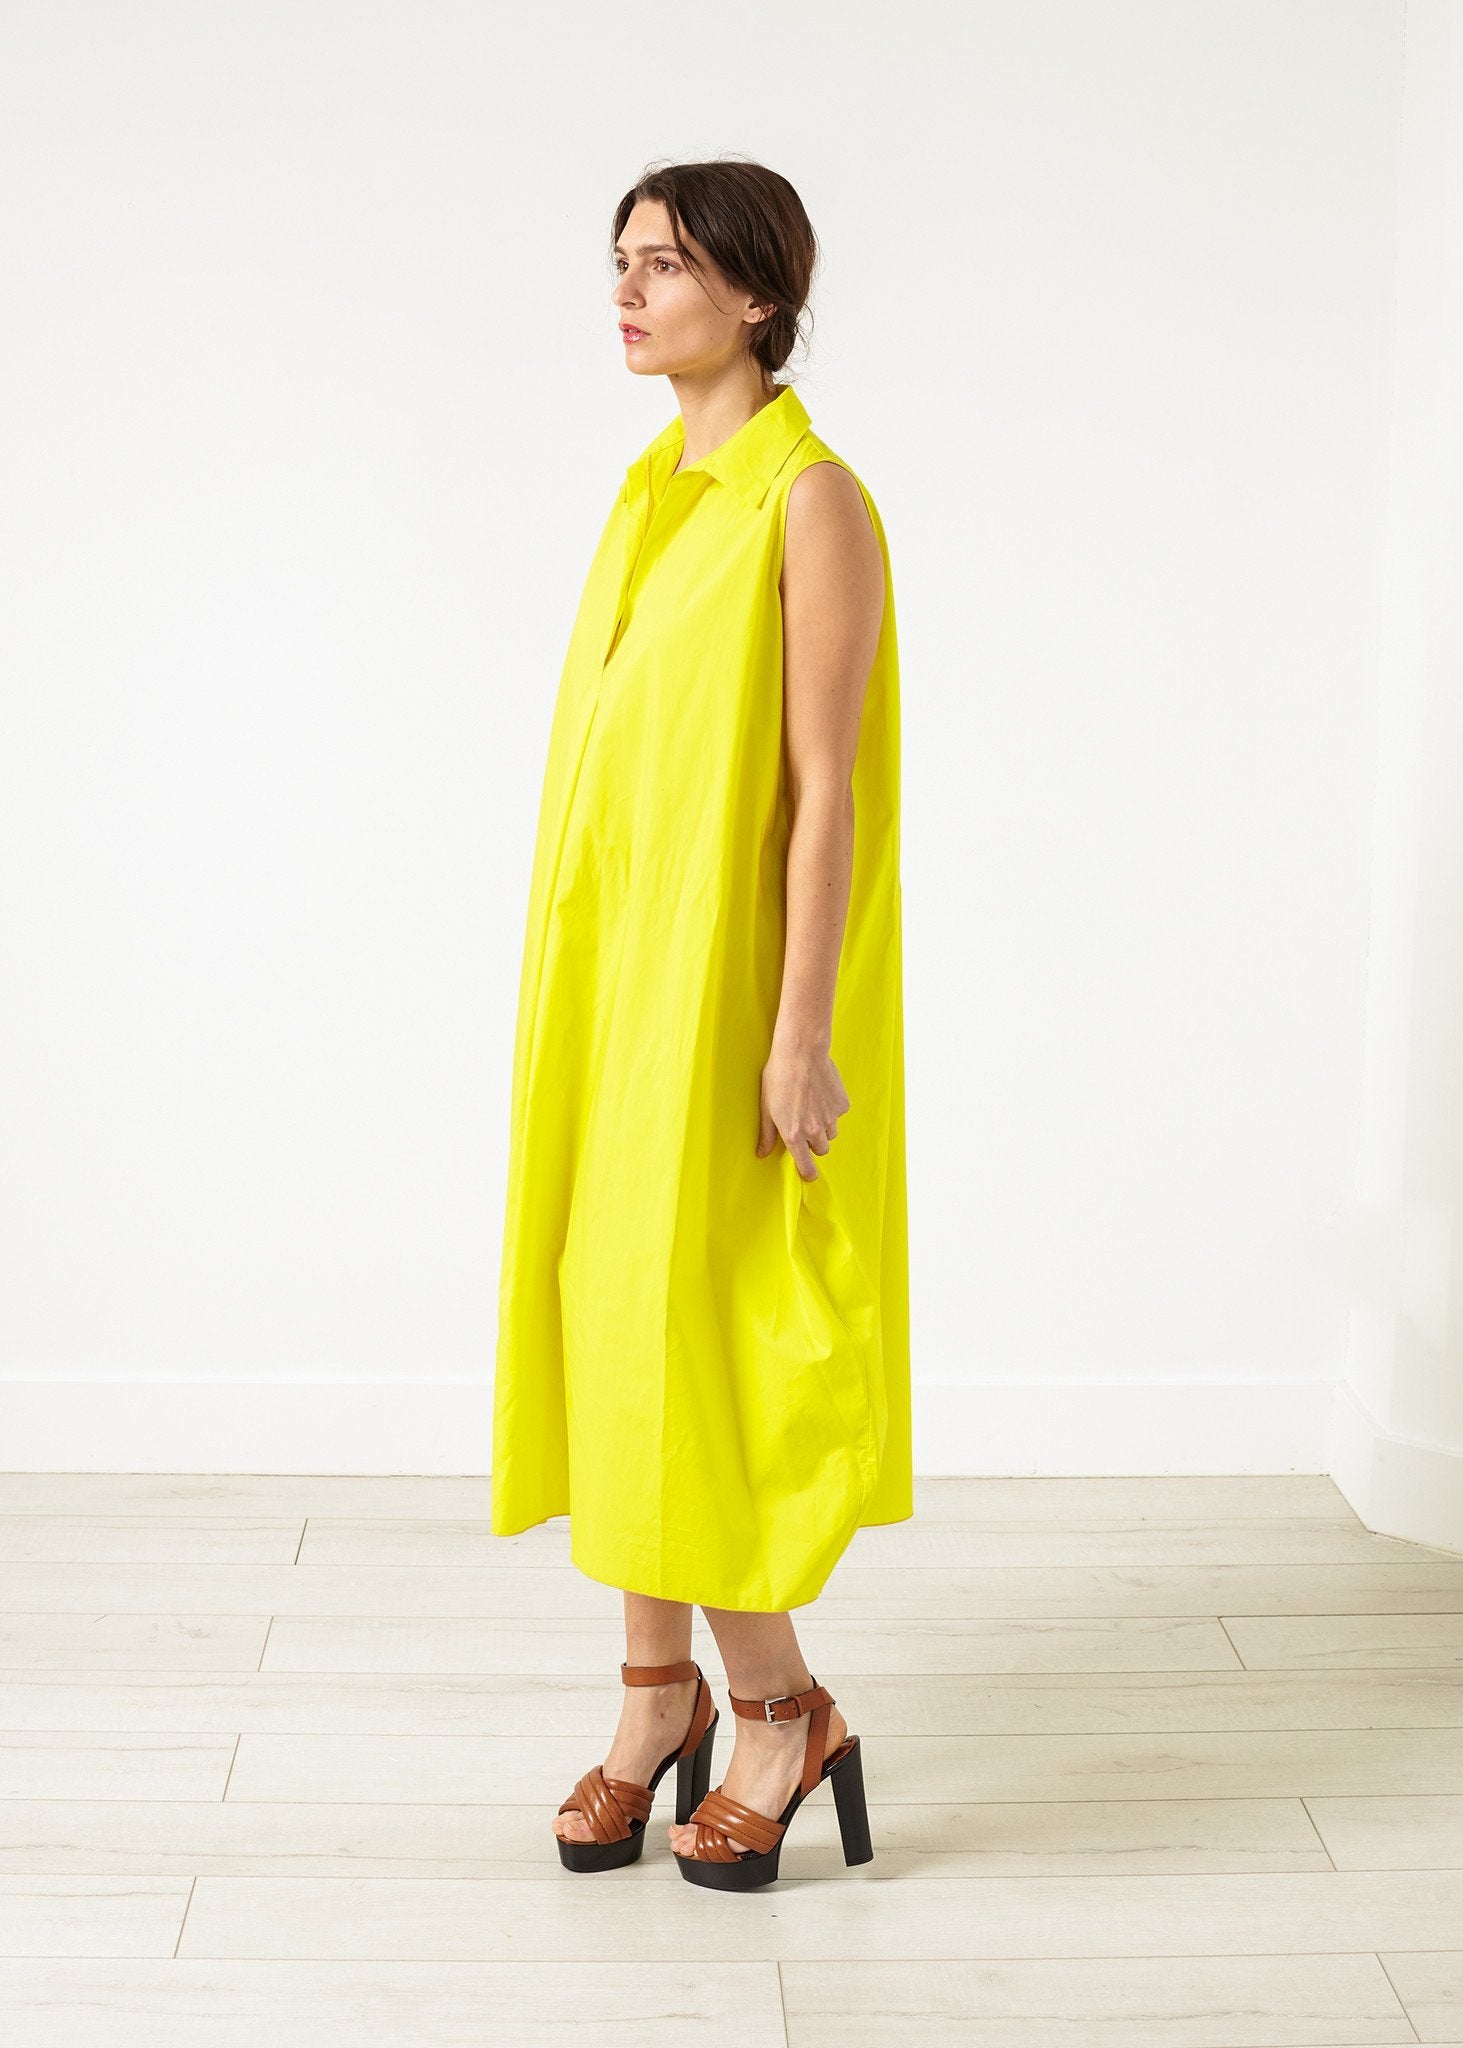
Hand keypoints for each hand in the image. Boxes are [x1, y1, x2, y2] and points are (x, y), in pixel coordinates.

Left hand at [757, 1039, 850, 1181]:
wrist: (801, 1052)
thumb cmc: (778, 1077)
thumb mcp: (766, 1108)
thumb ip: (767, 1135)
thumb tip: (762, 1153)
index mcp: (795, 1135)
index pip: (807, 1167)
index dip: (808, 1173)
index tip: (808, 1173)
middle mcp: (815, 1131)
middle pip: (821, 1150)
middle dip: (813, 1143)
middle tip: (804, 1125)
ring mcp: (831, 1118)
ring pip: (831, 1133)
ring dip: (823, 1127)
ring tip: (811, 1106)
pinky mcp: (842, 1104)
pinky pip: (838, 1114)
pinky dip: (831, 1109)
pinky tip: (820, 1093)